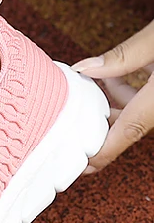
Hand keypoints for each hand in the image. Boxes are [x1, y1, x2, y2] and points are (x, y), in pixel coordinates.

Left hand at [75, 20, 153, 171]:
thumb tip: (86, 69)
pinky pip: (150, 100)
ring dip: (118, 99)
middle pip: (130, 123)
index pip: (126, 133)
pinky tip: (123, 71)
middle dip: (102, 118)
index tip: (82, 166)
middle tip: (74, 111)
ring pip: (140, 110)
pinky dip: (134, 88)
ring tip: (96, 79)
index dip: (102, 153)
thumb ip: (123, 56)